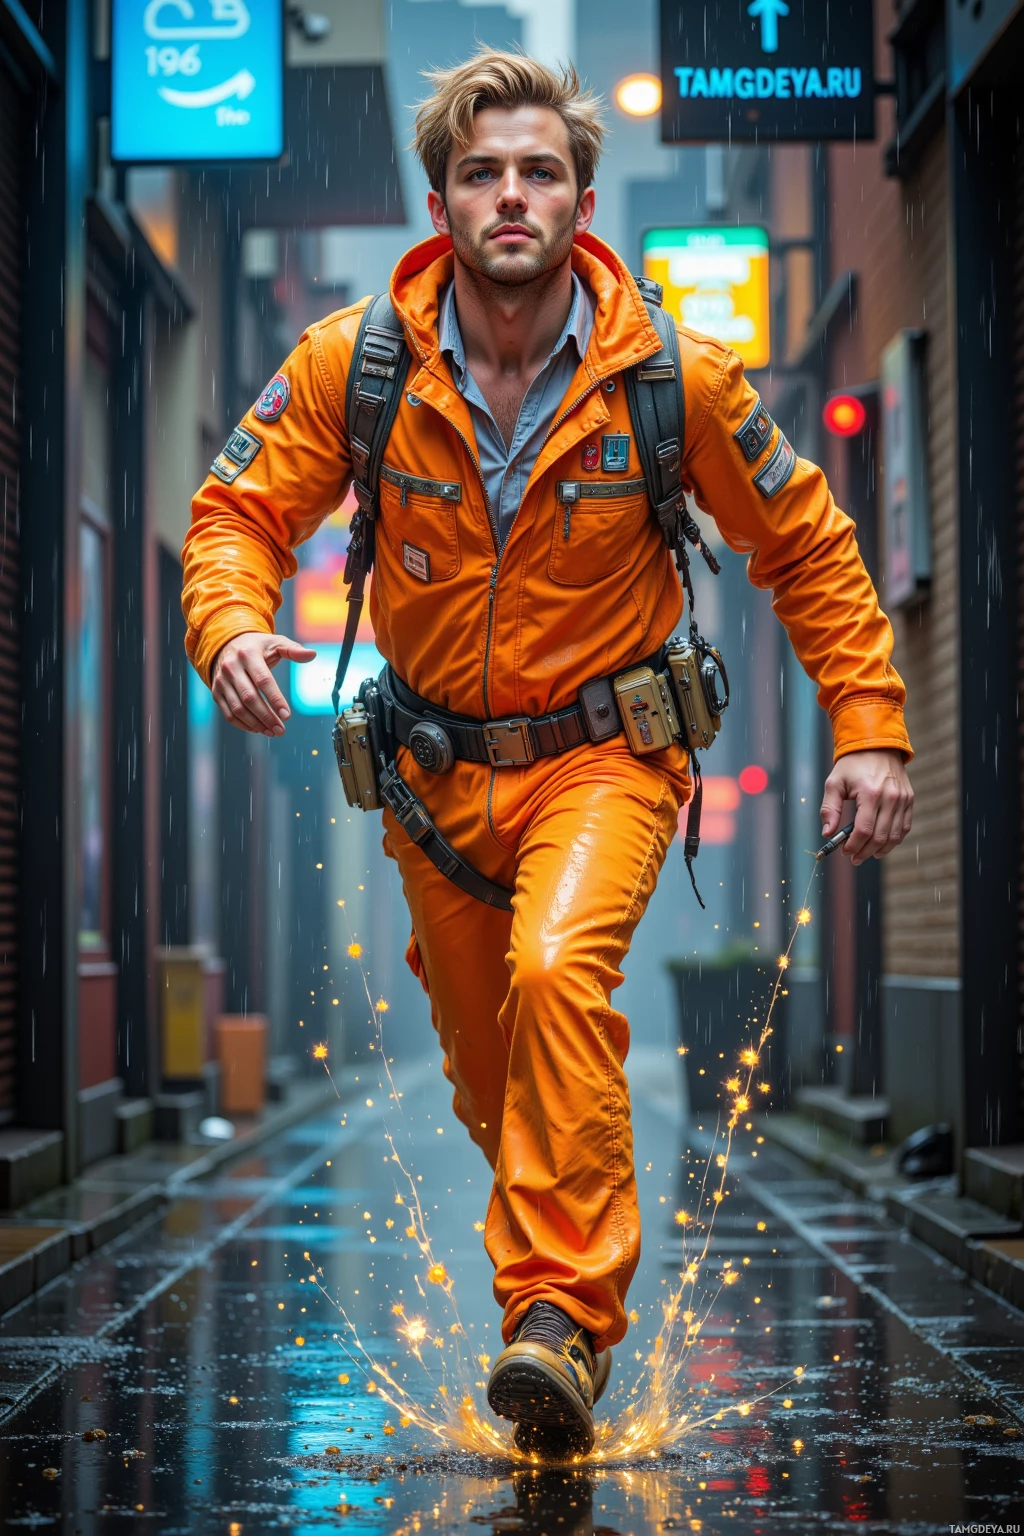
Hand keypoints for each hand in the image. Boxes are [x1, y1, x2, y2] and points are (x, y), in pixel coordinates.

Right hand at [211, 632, 315, 736]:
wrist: (226, 644)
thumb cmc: (256, 647)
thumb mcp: (275, 643)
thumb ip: (293, 650)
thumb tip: (312, 654)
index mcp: (248, 655)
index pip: (263, 680)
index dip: (275, 699)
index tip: (287, 715)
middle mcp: (231, 668)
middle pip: (249, 698)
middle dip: (266, 717)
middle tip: (281, 730)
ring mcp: (221, 681)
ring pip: (237, 709)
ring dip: (256, 724)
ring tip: (272, 732)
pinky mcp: (216, 692)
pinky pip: (228, 713)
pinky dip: (243, 725)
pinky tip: (258, 729)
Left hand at [820, 749, 913, 864]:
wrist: (876, 745)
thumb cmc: (852, 765)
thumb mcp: (834, 783)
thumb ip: (829, 809)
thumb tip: (827, 833)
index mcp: (870, 793)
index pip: (863, 830)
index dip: (853, 846)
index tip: (844, 852)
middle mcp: (891, 798)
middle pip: (879, 837)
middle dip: (865, 852)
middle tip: (853, 858)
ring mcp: (903, 799)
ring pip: (895, 836)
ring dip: (880, 849)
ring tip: (867, 854)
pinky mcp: (909, 800)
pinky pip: (905, 827)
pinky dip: (894, 839)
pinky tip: (882, 845)